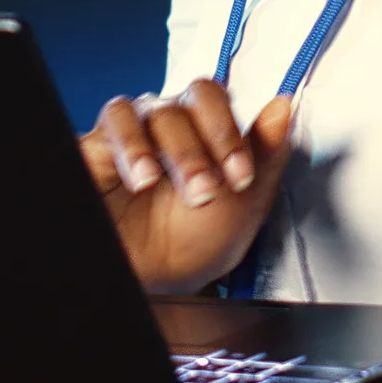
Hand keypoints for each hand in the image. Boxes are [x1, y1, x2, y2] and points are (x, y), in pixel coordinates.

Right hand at [79, 79, 294, 294]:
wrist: (154, 284)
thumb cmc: (196, 243)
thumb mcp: (244, 204)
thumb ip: (266, 153)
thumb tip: (282, 106)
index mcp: (202, 128)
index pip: (214, 98)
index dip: (228, 130)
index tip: (240, 176)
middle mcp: (167, 123)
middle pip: (187, 102)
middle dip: (202, 151)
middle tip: (206, 192)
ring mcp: (134, 132)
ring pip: (154, 109)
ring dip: (173, 149)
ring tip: (177, 190)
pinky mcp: (99, 145)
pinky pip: (115, 119)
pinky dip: (131, 145)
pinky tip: (142, 179)